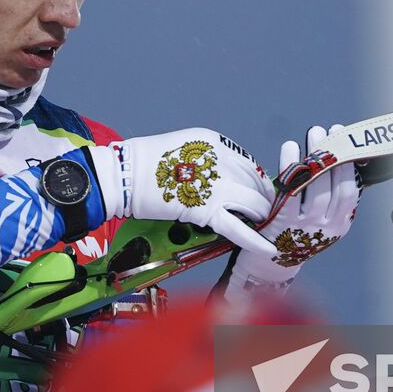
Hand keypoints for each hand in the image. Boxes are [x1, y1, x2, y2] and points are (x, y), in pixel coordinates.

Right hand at [89, 128, 276, 254]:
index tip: (258, 192)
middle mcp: (220, 161)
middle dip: (262, 199)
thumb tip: (221, 177)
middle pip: (255, 182)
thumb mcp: (183, 148)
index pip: (248, 165)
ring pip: (253, 203)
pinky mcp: (206, 210)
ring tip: (261, 224)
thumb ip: (206, 160)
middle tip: (264, 210)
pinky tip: (268, 248)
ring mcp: (215, 185)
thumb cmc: (146, 163)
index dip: (256, 182)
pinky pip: (237, 227)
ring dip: (260, 215)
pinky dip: (255, 240)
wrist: (124, 175)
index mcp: (214, 143)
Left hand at [223, 125, 358, 296]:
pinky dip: (292, 164)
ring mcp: (304, 226)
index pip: (349, 191)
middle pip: (333, 183)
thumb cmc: (297, 234)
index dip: (348, 164)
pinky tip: (290, 147)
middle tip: (325, 131)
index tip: (343, 142)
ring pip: (315, 183)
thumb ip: (332, 199)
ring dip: (314, 153)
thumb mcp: (322, 222)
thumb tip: (342, 160)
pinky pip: (290, 188)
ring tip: (312, 133)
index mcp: (340, 225)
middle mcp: (325, 227)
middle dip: (331, 152)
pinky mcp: (282, 222)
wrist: (270, 264)